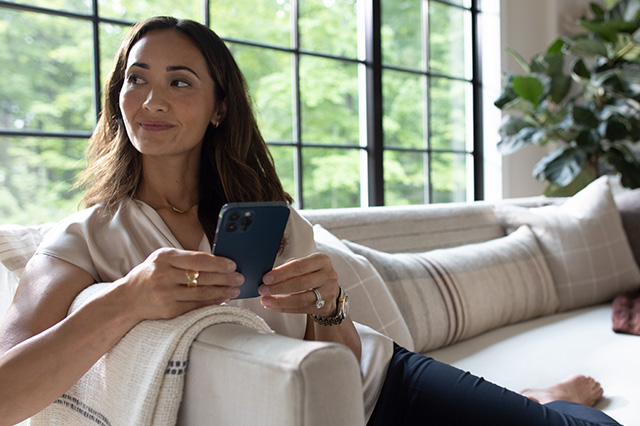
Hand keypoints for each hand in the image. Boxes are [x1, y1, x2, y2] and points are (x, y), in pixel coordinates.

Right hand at [117, 247, 243, 320]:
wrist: (128, 298)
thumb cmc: (151, 274)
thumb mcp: (163, 258)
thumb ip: (185, 258)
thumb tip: (217, 261)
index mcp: (165, 258)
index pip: (197, 260)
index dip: (218, 263)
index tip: (232, 265)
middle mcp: (164, 276)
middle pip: (202, 277)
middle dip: (225, 278)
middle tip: (239, 277)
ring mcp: (166, 294)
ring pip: (201, 293)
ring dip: (222, 291)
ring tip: (235, 289)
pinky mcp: (168, 310)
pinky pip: (195, 306)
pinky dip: (211, 302)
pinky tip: (222, 299)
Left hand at [258, 252, 338, 316]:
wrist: (330, 290)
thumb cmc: (313, 274)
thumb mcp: (305, 265)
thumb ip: (290, 267)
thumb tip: (270, 275)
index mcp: (321, 260)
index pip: (299, 266)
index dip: (281, 273)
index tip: (266, 278)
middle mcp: (328, 275)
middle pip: (301, 283)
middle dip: (278, 287)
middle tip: (263, 290)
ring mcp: (328, 292)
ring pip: (301, 299)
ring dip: (280, 301)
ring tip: (266, 300)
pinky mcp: (324, 307)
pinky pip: (301, 309)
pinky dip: (284, 308)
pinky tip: (273, 306)